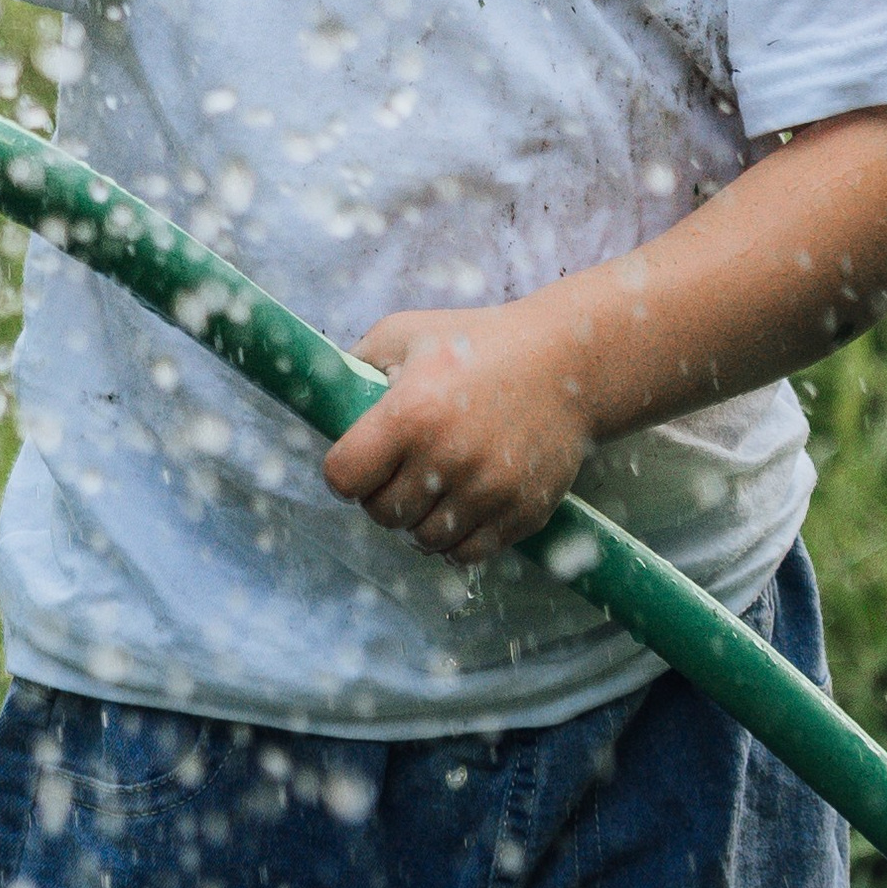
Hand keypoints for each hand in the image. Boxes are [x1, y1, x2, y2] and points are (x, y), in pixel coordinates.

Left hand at [321, 302, 594, 566]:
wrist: (567, 363)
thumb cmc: (477, 343)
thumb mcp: (405, 333)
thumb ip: (355, 365)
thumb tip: (320, 399)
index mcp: (410, 414)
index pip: (344, 477)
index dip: (343, 473)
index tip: (356, 461)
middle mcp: (447, 458)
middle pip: (381, 514)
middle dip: (379, 496)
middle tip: (396, 471)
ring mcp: (488, 491)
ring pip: (422, 539)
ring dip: (417, 520)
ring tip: (428, 487)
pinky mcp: (521, 514)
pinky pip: (467, 554)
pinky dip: (454, 539)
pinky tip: (456, 508)